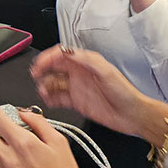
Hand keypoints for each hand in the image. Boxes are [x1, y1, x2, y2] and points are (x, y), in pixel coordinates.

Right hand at [30, 47, 167, 142]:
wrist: (132, 115)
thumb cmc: (125, 93)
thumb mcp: (106, 72)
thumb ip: (87, 60)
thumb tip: (68, 52)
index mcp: (85, 63)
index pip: (61, 54)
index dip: (48, 57)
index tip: (40, 64)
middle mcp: (79, 73)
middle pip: (54, 67)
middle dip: (42, 69)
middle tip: (35, 75)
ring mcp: (76, 88)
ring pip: (54, 83)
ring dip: (45, 85)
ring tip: (42, 91)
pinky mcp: (76, 102)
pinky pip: (58, 98)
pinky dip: (50, 98)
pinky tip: (48, 100)